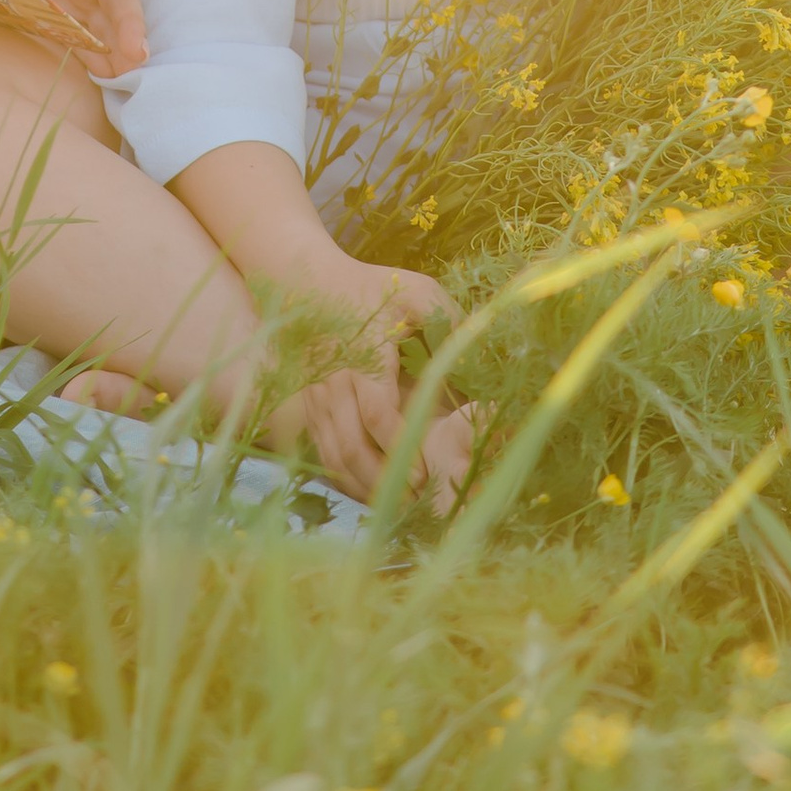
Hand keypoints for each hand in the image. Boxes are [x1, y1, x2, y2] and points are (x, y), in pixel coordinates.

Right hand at [279, 256, 470, 511]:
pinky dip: (344, 478)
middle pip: (350, 446)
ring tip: (397, 507)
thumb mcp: (417, 294)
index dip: (399, 448)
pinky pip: (322, 453)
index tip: (424, 475)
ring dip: (363, 487)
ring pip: (333, 456)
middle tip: (415, 504)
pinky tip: (370, 492)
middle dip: (382, 481)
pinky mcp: (306, 408)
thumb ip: (449, 324)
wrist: (311, 282)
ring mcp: (315, 397)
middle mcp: (333, 382)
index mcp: (364, 356)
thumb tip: (483, 365)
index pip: (377, 413)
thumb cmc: (373, 291)